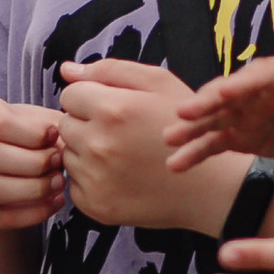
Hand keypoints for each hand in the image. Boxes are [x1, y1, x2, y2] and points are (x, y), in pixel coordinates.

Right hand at [0, 97, 65, 232]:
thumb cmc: (20, 135)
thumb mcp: (32, 119)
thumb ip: (49, 125)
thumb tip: (68, 142)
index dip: (31, 132)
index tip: (55, 134)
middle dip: (34, 162)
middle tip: (58, 161)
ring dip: (33, 189)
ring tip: (59, 182)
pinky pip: (2, 217)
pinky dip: (33, 213)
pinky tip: (56, 201)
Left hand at [59, 56, 216, 228]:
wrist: (210, 186)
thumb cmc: (187, 129)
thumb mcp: (160, 84)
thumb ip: (109, 71)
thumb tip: (67, 70)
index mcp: (111, 109)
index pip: (69, 95)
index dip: (90, 98)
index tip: (113, 109)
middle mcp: (97, 144)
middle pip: (64, 124)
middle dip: (86, 124)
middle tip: (120, 133)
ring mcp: (94, 177)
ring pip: (67, 154)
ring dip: (85, 152)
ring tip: (122, 155)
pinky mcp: (94, 204)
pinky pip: (74, 183)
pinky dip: (90, 179)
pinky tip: (119, 176)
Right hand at [166, 56, 273, 174]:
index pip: (258, 78)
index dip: (240, 85)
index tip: (222, 94)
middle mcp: (255, 92)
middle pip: (225, 95)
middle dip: (204, 104)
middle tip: (182, 113)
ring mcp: (244, 114)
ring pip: (211, 120)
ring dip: (190, 130)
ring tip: (169, 142)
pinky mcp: (241, 136)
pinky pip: (213, 144)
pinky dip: (195, 154)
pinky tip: (177, 166)